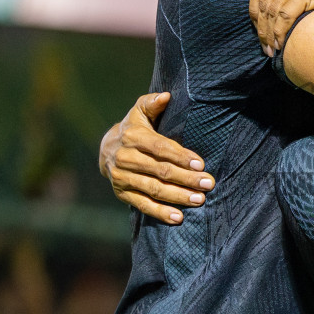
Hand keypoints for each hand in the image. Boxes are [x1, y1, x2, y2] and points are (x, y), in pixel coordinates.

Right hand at [99, 93, 214, 224]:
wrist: (106, 149)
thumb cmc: (134, 127)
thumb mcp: (140, 111)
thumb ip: (152, 103)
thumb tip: (166, 96)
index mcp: (132, 136)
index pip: (160, 148)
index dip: (180, 156)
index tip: (200, 164)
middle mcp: (124, 158)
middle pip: (160, 171)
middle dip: (186, 178)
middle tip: (208, 184)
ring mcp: (122, 178)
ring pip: (154, 189)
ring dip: (178, 196)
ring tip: (199, 200)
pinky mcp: (122, 193)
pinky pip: (143, 205)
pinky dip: (161, 213)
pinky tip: (179, 218)